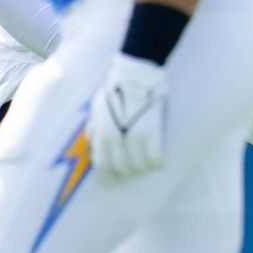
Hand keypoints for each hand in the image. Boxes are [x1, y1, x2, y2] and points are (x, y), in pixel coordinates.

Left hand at [88, 54, 169, 180]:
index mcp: (100, 133)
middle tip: (134, 172)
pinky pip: (155, 158)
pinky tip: (160, 162)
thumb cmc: (115, 88)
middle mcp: (115, 138)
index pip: (101, 164)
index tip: (114, 179)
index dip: (108, 175)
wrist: (135, 73)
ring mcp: (135, 136)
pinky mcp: (152, 132)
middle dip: (128, 173)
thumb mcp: (96, 109)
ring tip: (148, 165)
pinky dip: (158, 163)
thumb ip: (94, 128)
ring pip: (139, 166)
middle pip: (122, 168)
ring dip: (143, 169)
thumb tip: (93, 144)